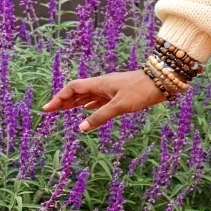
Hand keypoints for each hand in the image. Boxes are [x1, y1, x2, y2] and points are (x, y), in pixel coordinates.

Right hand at [44, 69, 169, 134]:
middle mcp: (102, 85)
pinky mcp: (118, 94)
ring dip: (74, 103)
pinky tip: (86, 110)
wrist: (162, 82)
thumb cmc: (141, 91)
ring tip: (62, 111)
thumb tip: (81, 128)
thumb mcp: (120, 106)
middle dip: (63, 101)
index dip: (59, 98)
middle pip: (77, 92)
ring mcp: (110, 89)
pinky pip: (98, 100)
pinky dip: (89, 105)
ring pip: (87, 96)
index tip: (48, 109)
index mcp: (99, 84)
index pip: (73, 88)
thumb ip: (100, 116)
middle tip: (50, 112)